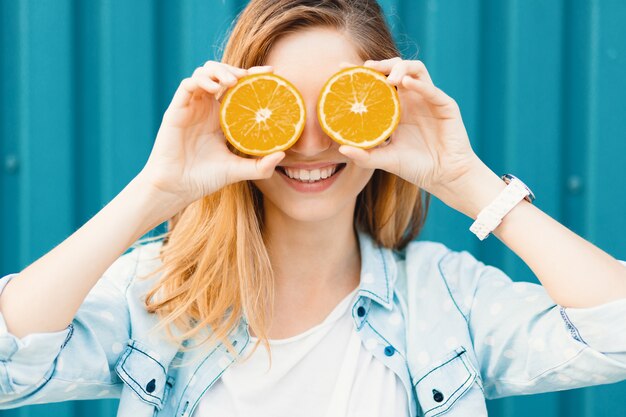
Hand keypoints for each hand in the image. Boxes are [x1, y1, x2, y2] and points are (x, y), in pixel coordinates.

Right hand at [138, 61, 285, 207]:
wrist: (178, 188)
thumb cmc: (205, 179)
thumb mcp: (238, 171)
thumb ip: (261, 166)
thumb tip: (283, 154)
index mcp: (222, 117)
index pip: (238, 88)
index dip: (254, 76)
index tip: (272, 72)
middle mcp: (207, 108)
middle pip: (221, 74)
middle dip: (236, 69)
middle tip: (249, 76)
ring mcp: (191, 107)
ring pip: (204, 73)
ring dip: (219, 70)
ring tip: (233, 81)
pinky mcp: (176, 109)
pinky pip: (188, 85)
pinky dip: (202, 80)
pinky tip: (215, 88)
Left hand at [336, 58, 480, 194]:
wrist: (444, 177)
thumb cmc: (416, 167)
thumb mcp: (386, 161)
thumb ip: (365, 156)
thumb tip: (341, 148)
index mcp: (396, 108)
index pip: (377, 83)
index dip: (361, 74)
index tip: (342, 68)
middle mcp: (411, 99)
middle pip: (395, 69)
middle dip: (381, 64)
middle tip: (365, 68)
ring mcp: (428, 99)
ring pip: (415, 69)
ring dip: (400, 68)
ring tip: (388, 79)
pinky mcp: (445, 105)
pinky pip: (431, 89)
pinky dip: (418, 84)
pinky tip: (405, 83)